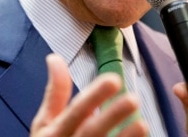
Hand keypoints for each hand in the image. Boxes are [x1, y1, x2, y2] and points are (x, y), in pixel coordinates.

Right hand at [31, 54, 148, 136]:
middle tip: (132, 100)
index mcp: (55, 133)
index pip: (75, 111)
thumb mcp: (44, 122)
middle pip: (92, 131)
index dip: (94, 96)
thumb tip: (55, 58)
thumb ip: (55, 92)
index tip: (113, 80)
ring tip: (142, 123)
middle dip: (112, 116)